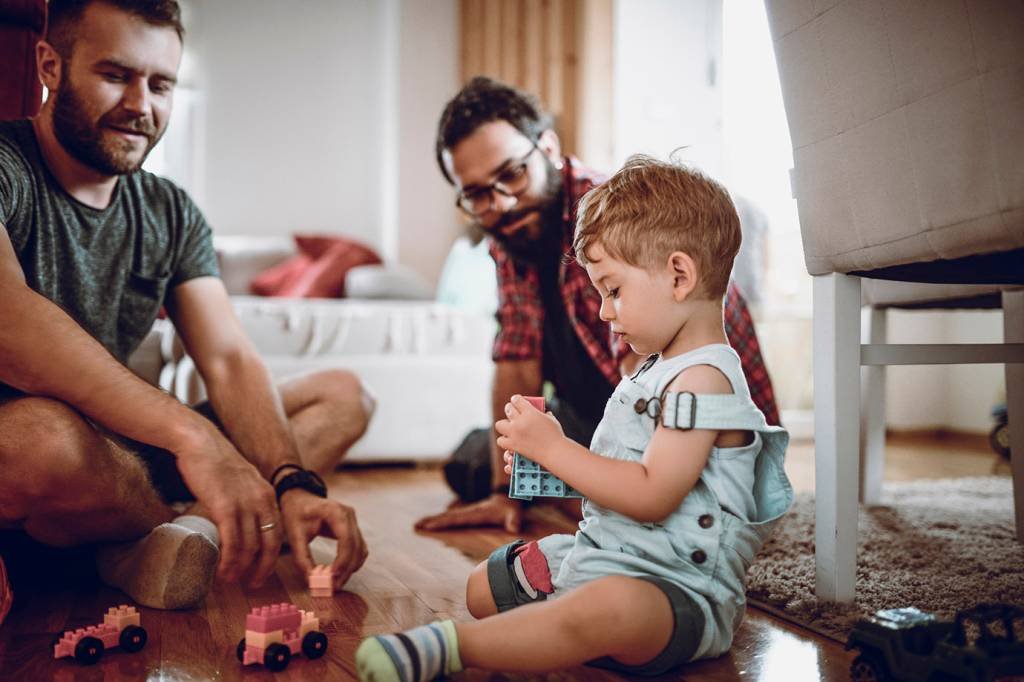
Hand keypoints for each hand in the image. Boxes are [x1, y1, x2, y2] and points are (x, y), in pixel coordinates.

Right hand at [173, 420, 282, 584]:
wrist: (200, 443)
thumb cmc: (215, 464)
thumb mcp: (241, 483)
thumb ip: (246, 501)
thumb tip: (240, 525)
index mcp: (268, 495)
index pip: (278, 533)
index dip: (271, 556)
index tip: (261, 571)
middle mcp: (262, 500)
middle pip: (270, 544)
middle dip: (262, 568)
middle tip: (252, 584)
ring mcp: (245, 503)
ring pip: (250, 546)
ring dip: (241, 568)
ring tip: (230, 580)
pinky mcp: (226, 506)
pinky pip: (233, 542)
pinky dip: (229, 560)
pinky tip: (222, 570)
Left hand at [279, 489, 367, 589]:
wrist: (299, 498)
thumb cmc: (296, 513)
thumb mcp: (294, 534)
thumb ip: (302, 558)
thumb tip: (312, 579)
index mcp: (335, 511)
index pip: (347, 539)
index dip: (342, 560)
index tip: (332, 577)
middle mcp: (349, 515)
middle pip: (356, 546)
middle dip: (347, 569)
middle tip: (334, 587)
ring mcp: (353, 521)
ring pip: (361, 549)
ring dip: (351, 568)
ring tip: (336, 582)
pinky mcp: (353, 528)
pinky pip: (359, 548)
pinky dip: (352, 562)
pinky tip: (341, 572)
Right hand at [414, 494, 523, 532]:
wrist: (507, 499)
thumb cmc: (509, 509)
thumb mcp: (514, 513)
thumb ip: (514, 520)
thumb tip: (514, 529)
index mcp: (476, 513)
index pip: (457, 518)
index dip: (444, 521)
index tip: (430, 525)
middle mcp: (468, 512)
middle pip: (447, 517)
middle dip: (432, 521)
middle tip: (415, 525)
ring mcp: (466, 513)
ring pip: (447, 517)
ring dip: (432, 521)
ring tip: (416, 525)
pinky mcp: (466, 515)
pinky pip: (450, 519)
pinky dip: (439, 522)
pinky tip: (429, 525)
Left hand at [494, 394, 564, 465]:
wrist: (555, 452)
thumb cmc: (556, 435)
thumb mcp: (551, 419)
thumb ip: (543, 413)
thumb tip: (541, 411)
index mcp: (530, 412)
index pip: (516, 400)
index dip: (516, 399)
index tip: (516, 401)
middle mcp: (520, 421)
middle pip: (508, 409)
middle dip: (511, 409)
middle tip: (513, 412)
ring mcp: (515, 433)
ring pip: (499, 424)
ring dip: (504, 425)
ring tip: (510, 427)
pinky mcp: (513, 445)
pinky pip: (500, 440)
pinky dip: (504, 440)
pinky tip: (510, 439)